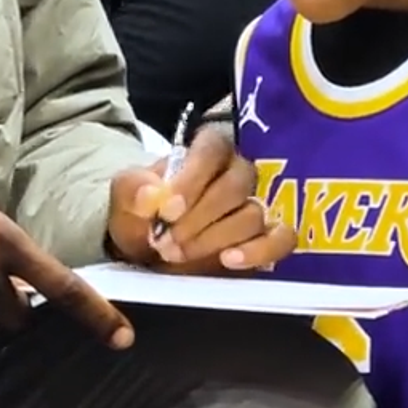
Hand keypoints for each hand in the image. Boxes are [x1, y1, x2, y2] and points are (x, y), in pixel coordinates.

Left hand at [109, 127, 291, 271]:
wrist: (147, 253)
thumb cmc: (142, 217)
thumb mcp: (125, 198)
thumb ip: (132, 189)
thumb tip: (151, 195)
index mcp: (206, 154)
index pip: (215, 147)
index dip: (194, 177)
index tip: (167, 209)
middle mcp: (236, 175)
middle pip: (236, 184)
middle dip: (199, 216)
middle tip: (165, 241)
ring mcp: (255, 208)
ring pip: (252, 215)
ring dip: (213, 239)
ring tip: (178, 254)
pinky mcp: (266, 240)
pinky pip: (282, 239)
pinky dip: (259, 250)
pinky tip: (229, 260)